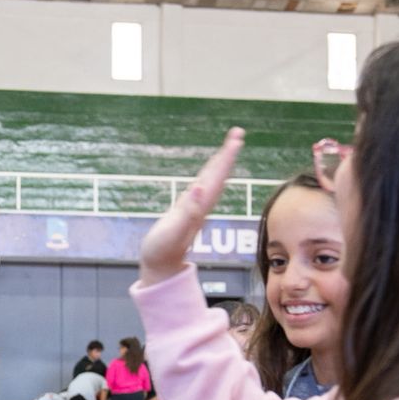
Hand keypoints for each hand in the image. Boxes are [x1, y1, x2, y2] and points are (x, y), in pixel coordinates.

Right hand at [138, 128, 244, 286]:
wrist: (160, 266)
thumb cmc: (162, 250)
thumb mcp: (174, 230)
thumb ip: (188, 211)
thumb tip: (201, 188)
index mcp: (200, 206)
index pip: (216, 176)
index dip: (226, 157)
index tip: (236, 139)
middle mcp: (201, 205)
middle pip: (218, 174)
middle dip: (227, 153)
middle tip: (237, 132)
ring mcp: (195, 207)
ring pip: (212, 180)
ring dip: (221, 162)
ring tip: (229, 145)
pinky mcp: (187, 210)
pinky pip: (202, 187)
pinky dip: (208, 175)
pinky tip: (209, 172)